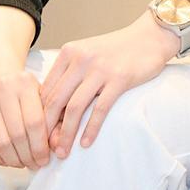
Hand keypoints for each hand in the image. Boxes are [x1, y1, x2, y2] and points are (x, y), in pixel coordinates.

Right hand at [0, 55, 50, 170]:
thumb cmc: (21, 87)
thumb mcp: (39, 92)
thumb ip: (51, 114)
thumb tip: (58, 145)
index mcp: (25, 84)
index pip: (35, 122)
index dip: (41, 145)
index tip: (46, 159)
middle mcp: (2, 91)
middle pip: (17, 134)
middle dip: (28, 155)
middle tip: (35, 165)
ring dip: (12, 159)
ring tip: (22, 164)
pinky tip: (6, 161)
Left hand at [39, 15, 179, 157]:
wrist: (151, 37)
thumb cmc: (118, 50)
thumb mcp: (88, 54)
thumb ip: (70, 75)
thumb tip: (53, 111)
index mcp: (69, 53)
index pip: (46, 91)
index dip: (39, 116)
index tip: (38, 136)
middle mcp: (81, 59)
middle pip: (56, 101)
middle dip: (47, 130)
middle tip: (44, 150)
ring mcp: (101, 69)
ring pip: (75, 107)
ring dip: (66, 134)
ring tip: (63, 152)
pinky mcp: (120, 78)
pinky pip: (100, 108)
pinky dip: (91, 128)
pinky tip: (86, 142)